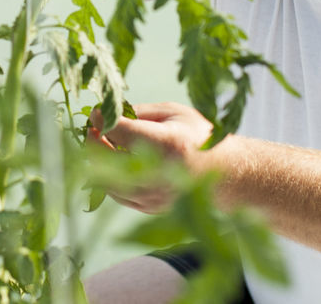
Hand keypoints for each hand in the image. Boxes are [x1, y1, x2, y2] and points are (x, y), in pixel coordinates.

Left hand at [87, 102, 216, 213]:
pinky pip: (115, 193)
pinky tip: (114, 162)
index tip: (96, 112)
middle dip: (93, 139)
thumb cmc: (201, 138)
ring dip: (97, 159)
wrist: (227, 175)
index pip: (118, 131)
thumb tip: (109, 112)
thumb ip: (141, 112)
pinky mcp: (149, 208)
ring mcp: (151, 195)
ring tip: (102, 143)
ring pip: (105, 179)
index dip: (102, 119)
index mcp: (165, 144)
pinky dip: (109, 177)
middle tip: (94, 127)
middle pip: (105, 157)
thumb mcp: (175, 113)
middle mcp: (157, 174)